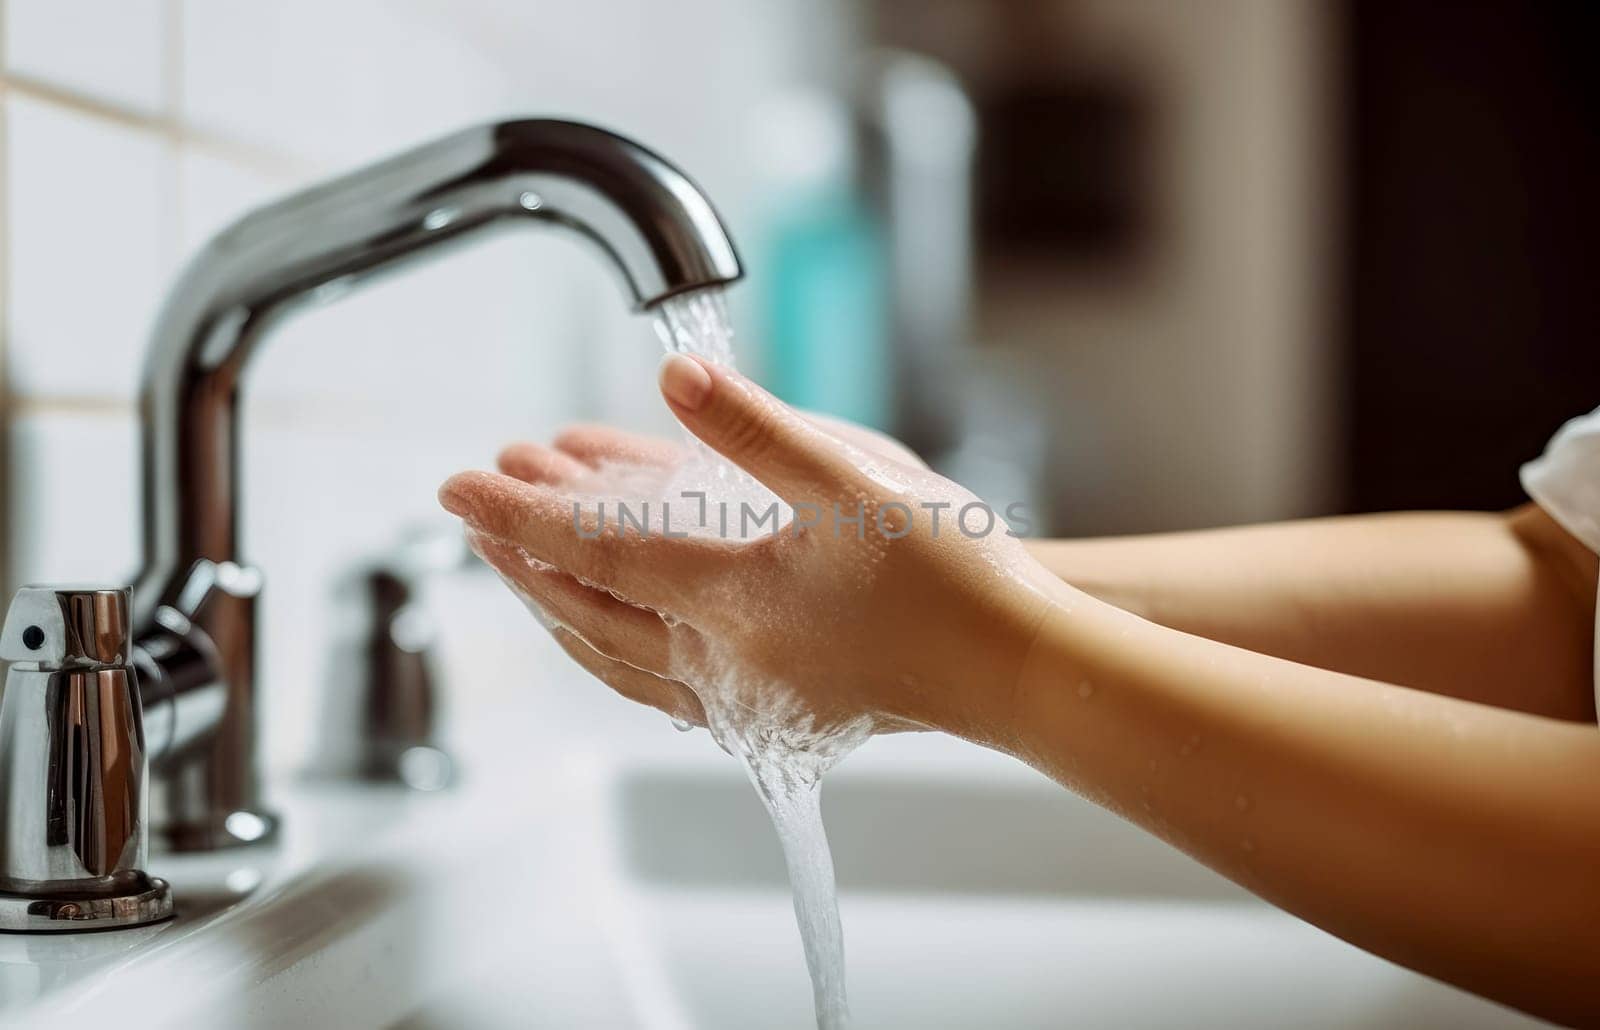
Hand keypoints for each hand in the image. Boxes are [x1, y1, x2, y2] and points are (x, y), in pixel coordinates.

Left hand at [439, 354, 1053, 756]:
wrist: (1016, 666)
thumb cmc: (949, 577)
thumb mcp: (852, 480)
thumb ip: (755, 430)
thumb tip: (673, 380)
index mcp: (727, 602)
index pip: (589, 553)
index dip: (518, 513)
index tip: (457, 483)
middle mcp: (719, 662)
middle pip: (585, 608)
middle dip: (522, 556)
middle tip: (474, 514)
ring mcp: (744, 697)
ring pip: (614, 657)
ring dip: (559, 607)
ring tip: (522, 569)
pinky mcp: (774, 712)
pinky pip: (659, 685)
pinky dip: (614, 651)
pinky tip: (614, 637)